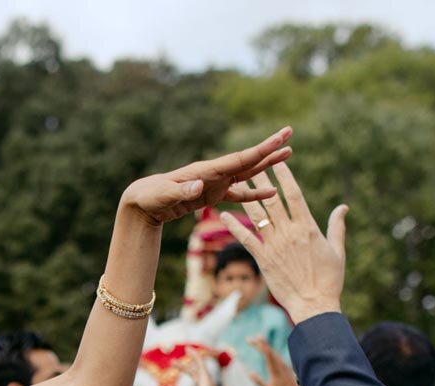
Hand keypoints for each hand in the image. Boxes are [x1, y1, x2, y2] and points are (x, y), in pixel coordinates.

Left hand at [119, 129, 292, 227]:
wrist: (143, 201)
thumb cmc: (150, 197)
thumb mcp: (163, 195)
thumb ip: (182, 190)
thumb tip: (199, 186)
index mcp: (206, 170)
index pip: (239, 159)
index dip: (261, 149)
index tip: (281, 137)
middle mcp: (214, 172)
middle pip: (248, 160)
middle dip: (269, 149)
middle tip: (290, 133)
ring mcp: (215, 183)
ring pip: (247, 172)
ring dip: (267, 165)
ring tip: (288, 154)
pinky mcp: (213, 195)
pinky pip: (238, 194)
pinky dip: (254, 195)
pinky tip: (270, 194)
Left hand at [226, 162, 348, 323]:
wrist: (314, 305)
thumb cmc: (329, 280)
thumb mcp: (337, 250)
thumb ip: (337, 226)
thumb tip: (343, 207)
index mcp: (308, 227)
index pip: (294, 194)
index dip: (284, 176)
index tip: (277, 162)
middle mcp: (289, 232)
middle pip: (272, 199)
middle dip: (261, 180)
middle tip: (250, 164)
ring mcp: (275, 246)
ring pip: (257, 215)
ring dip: (245, 197)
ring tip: (236, 182)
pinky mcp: (263, 260)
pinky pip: (247, 239)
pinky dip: (235, 226)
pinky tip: (223, 215)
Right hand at [248, 338, 300, 385]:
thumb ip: (259, 382)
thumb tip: (249, 373)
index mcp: (275, 369)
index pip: (267, 353)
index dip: (260, 345)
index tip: (254, 339)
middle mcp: (280, 365)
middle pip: (269, 350)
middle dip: (259, 343)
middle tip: (249, 339)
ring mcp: (284, 365)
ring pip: (273, 352)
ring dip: (264, 346)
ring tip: (256, 341)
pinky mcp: (285, 367)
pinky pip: (276, 356)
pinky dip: (269, 351)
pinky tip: (266, 350)